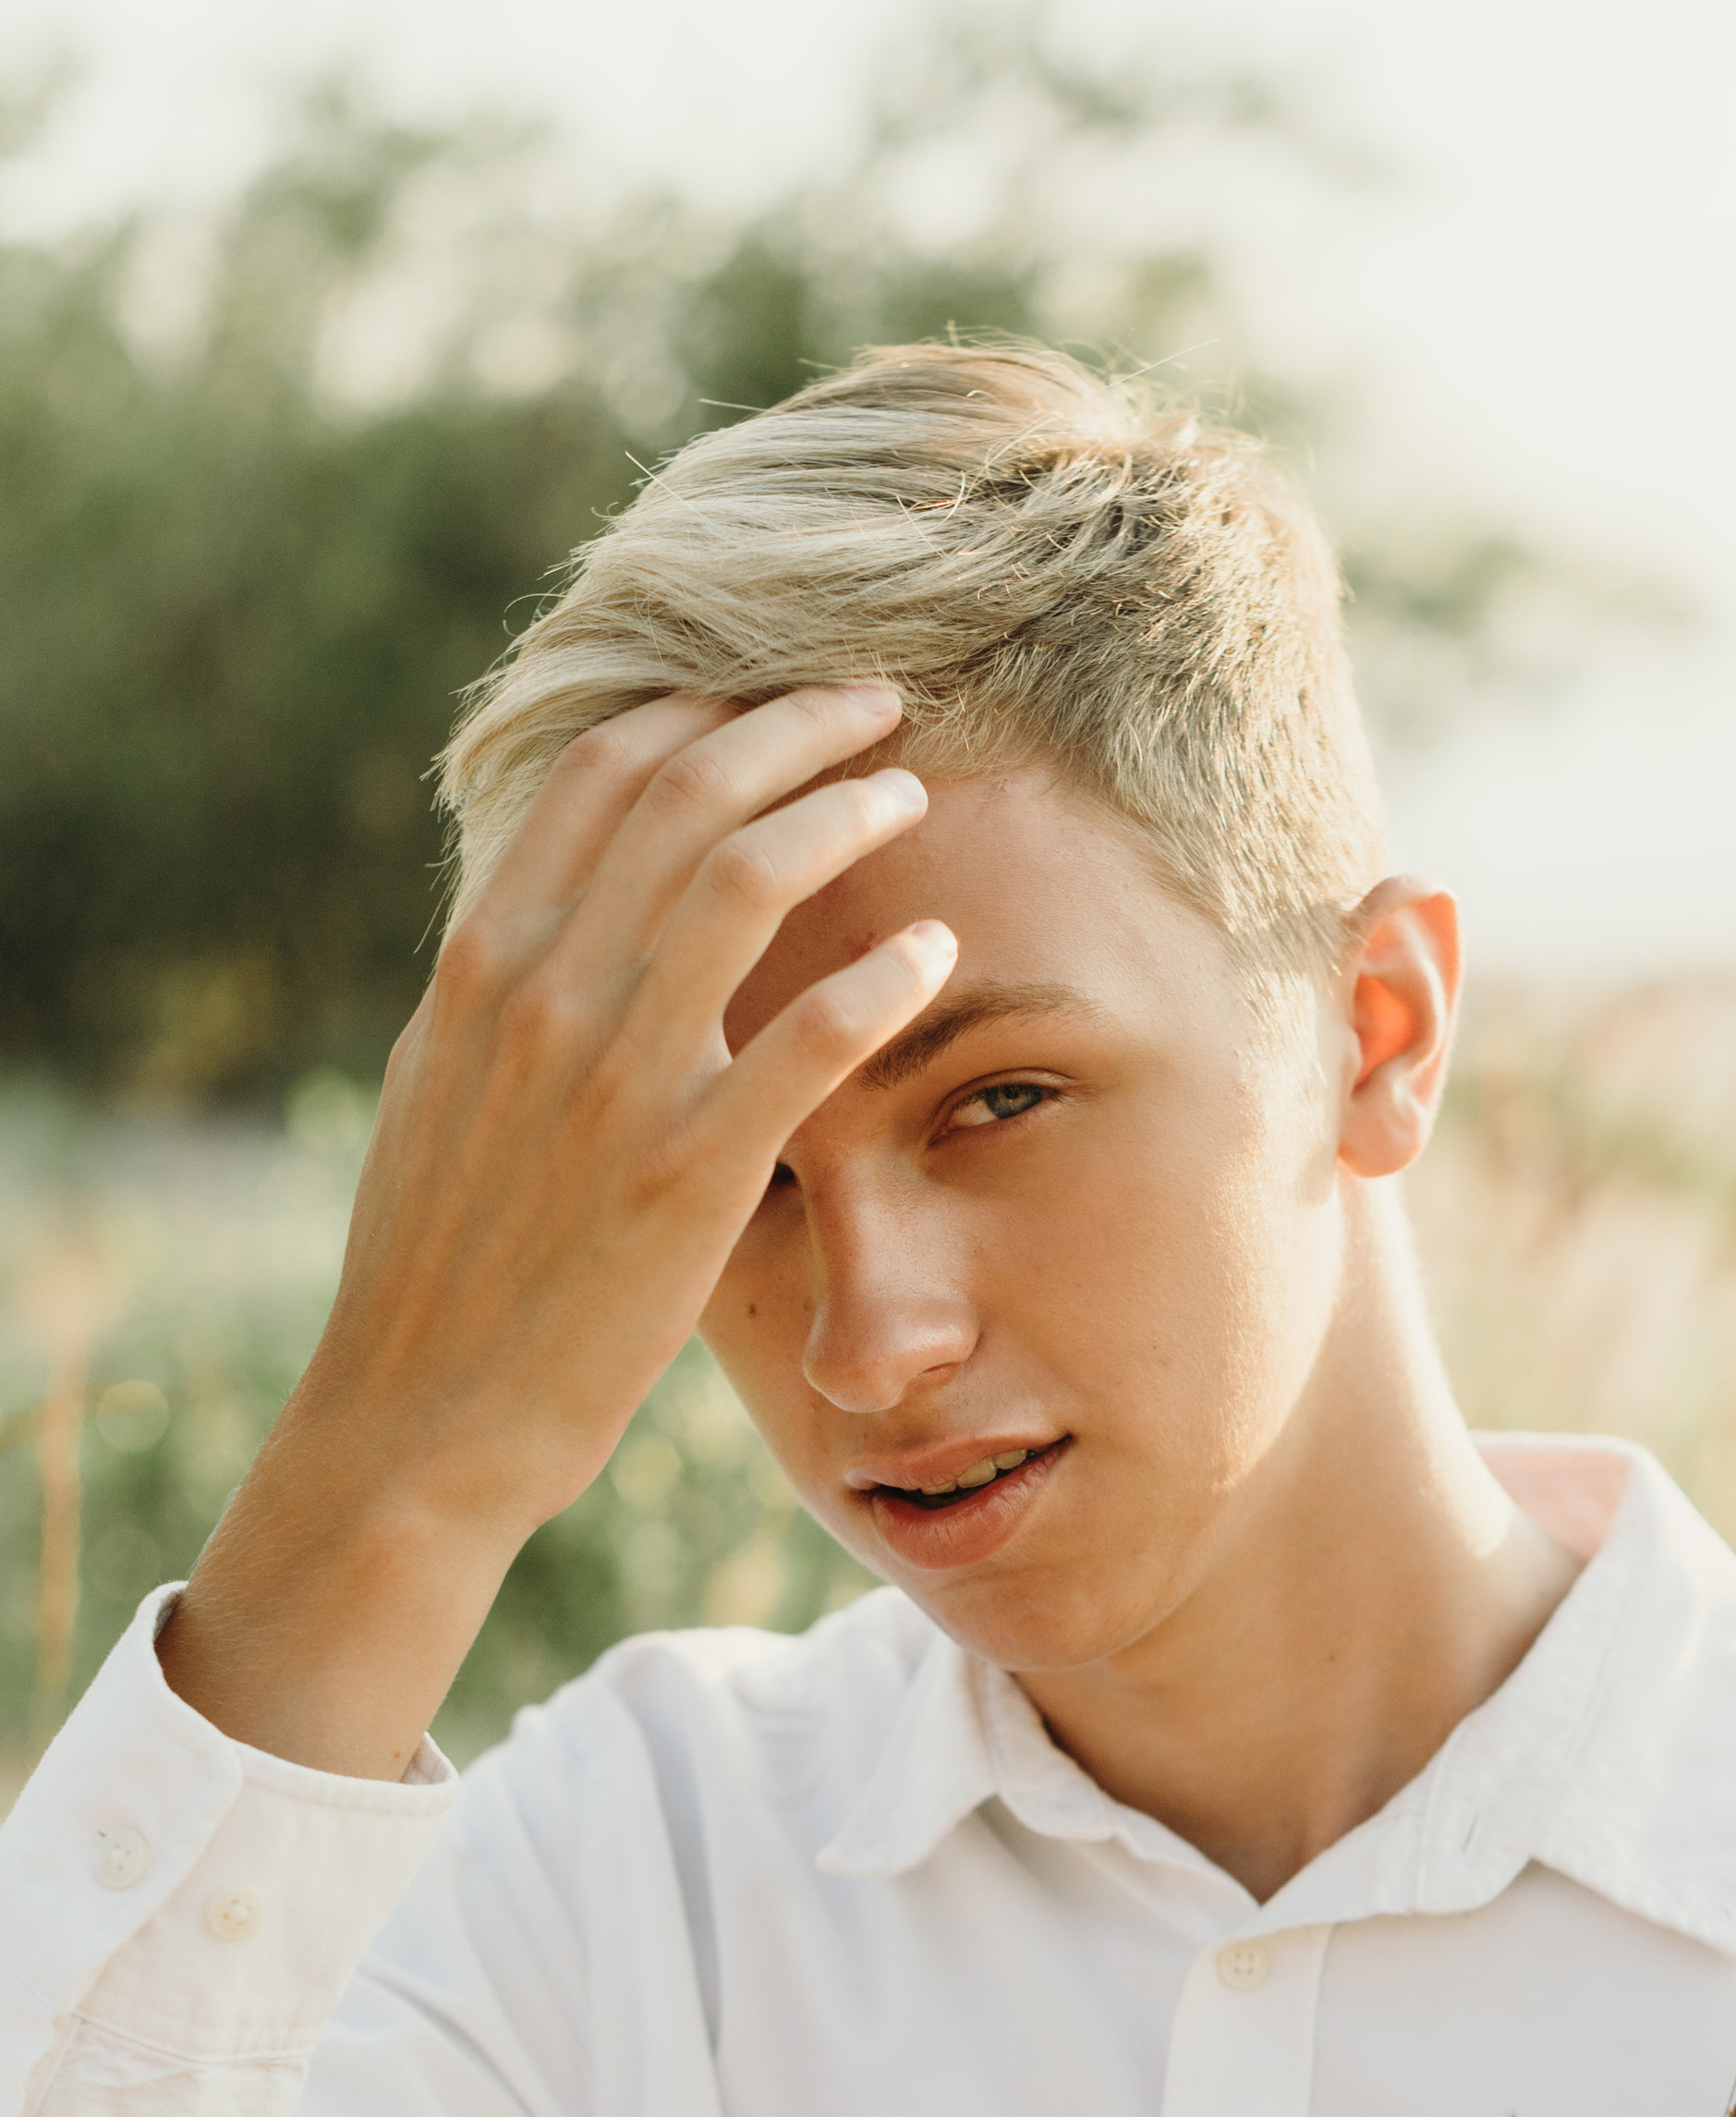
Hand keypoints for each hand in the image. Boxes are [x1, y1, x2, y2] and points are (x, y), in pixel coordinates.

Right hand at [160, 687, 953, 1775]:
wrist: (421, 1418)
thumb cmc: (441, 1267)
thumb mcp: (445, 1090)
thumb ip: (507, 989)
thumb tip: (559, 907)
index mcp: (484, 960)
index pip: (603, 774)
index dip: (706, 713)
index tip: (775, 698)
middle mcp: (542, 992)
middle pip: (688, 795)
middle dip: (794, 726)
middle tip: (877, 704)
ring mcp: (615, 1078)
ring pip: (746, 878)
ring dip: (843, 812)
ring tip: (910, 795)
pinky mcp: (686, 1173)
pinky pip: (807, 1042)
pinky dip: (880, 978)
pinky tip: (934, 954)